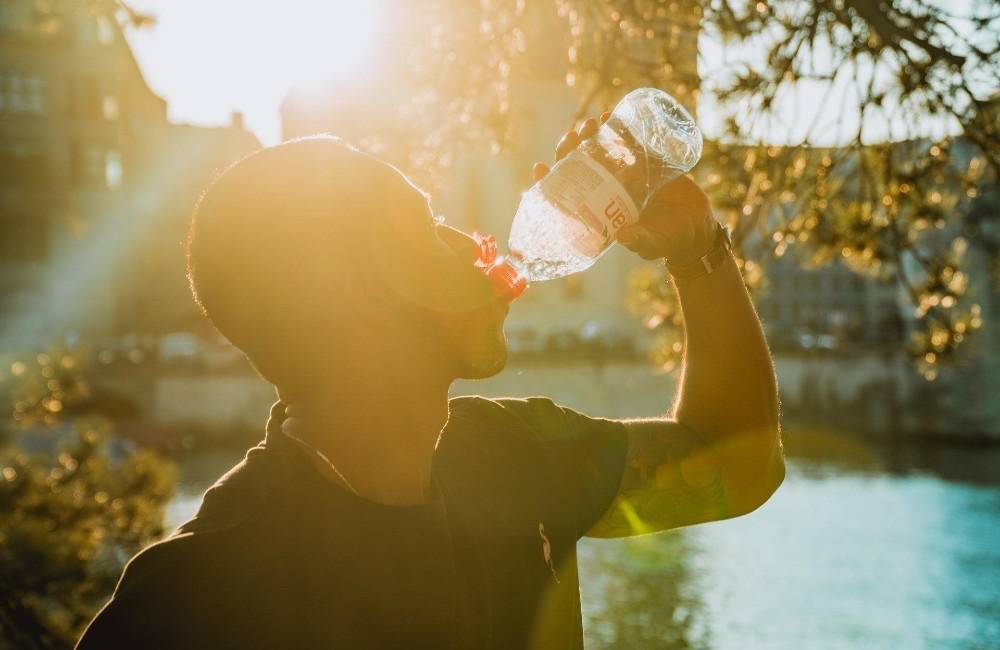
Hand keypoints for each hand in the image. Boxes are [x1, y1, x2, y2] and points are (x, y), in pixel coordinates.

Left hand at [531, 114, 716, 263]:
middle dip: (570, 150)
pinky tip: (611, 116)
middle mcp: (606, 191)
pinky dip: (617, 128)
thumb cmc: (668, 241)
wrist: (695, 227)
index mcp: (599, 211)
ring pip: (598, 151)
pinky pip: (625, 142)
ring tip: (592, 122)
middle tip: (573, 135)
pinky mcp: (643, 163)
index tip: (539, 167)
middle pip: (578, 167)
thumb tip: (624, 234)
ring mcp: (623, 175)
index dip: (548, 182)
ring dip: (590, 136)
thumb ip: (640, 241)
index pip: (566, 196)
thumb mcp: (653, 243)